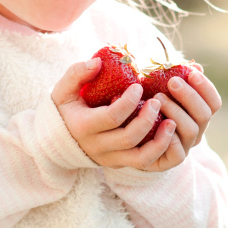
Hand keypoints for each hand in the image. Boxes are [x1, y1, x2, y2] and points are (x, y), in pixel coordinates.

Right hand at [52, 58, 181, 171]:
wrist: (55, 142)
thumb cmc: (64, 110)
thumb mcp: (63, 90)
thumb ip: (76, 73)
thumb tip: (98, 62)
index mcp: (84, 127)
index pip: (112, 117)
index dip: (129, 102)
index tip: (138, 86)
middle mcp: (97, 147)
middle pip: (129, 138)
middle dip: (147, 119)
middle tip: (158, 101)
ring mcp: (109, 159)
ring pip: (140, 158)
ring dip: (160, 141)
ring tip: (171, 122)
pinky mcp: (119, 164)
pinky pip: (143, 163)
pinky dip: (159, 150)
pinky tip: (168, 133)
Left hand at [153, 64, 221, 158]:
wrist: (126, 139)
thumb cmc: (145, 107)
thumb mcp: (158, 89)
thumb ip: (175, 78)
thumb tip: (195, 65)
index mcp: (198, 114)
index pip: (213, 102)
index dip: (206, 87)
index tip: (191, 73)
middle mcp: (196, 131)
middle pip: (204, 115)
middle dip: (189, 96)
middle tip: (172, 82)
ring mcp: (184, 146)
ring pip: (191, 131)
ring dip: (176, 112)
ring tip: (157, 98)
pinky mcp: (169, 161)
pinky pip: (177, 154)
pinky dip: (169, 138)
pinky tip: (159, 123)